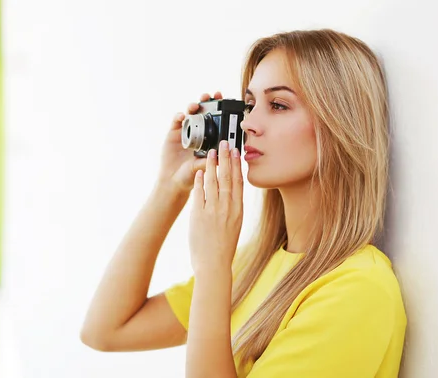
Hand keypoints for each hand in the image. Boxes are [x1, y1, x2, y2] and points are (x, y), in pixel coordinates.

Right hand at [157, 91, 223, 194]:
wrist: (173, 181)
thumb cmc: (191, 175)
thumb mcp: (203, 167)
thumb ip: (211, 161)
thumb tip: (224, 155)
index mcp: (209, 138)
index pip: (216, 119)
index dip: (220, 109)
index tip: (226, 101)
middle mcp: (198, 132)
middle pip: (203, 112)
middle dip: (208, 102)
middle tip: (212, 96)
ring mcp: (185, 131)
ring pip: (190, 113)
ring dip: (193, 106)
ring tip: (196, 105)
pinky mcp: (174, 133)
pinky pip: (177, 121)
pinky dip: (179, 116)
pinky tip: (182, 117)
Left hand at [189, 140, 243, 273]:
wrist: (213, 265)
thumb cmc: (223, 248)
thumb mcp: (234, 226)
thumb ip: (232, 209)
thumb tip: (230, 195)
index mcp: (238, 211)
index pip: (238, 182)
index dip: (237, 165)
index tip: (236, 152)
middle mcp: (227, 209)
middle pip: (227, 178)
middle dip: (226, 158)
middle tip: (224, 143)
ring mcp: (213, 211)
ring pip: (214, 182)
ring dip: (212, 164)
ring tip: (211, 151)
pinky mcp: (199, 216)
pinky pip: (200, 193)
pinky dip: (200, 180)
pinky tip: (200, 170)